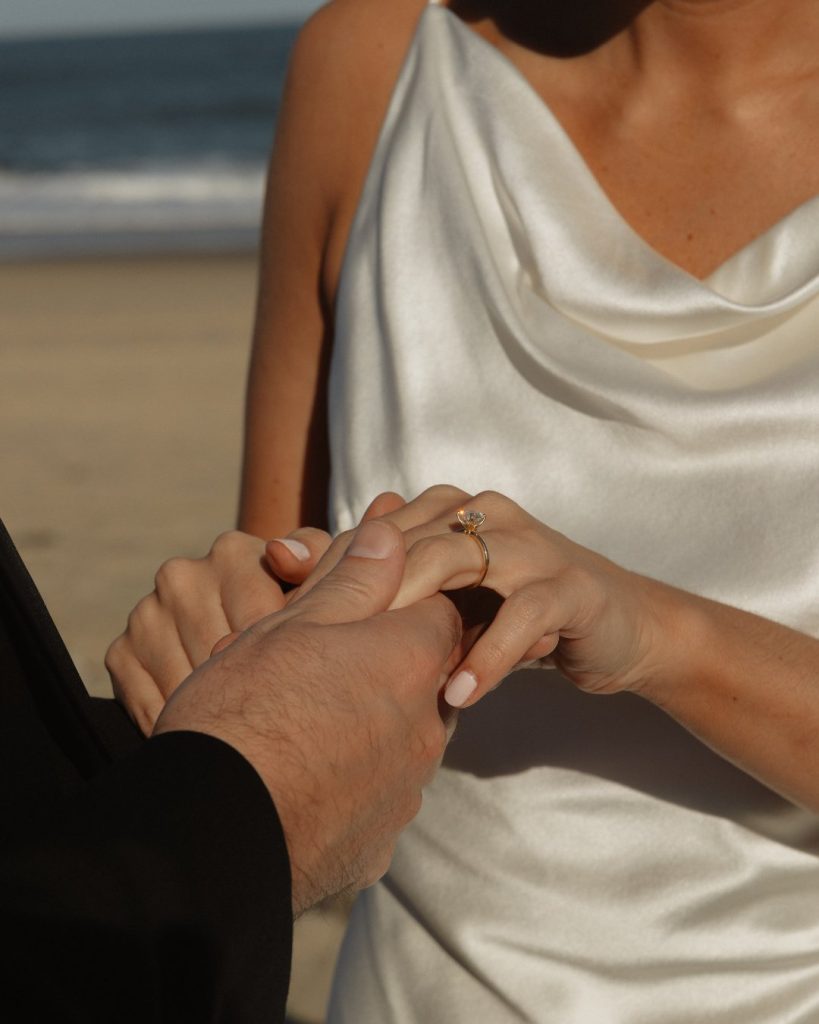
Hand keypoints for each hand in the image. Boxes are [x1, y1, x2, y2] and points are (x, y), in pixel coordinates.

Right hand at [106, 527, 330, 734]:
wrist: (241, 633)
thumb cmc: (294, 606)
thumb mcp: (320, 580)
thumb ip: (315, 559)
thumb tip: (280, 553)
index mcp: (232, 552)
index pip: (262, 624)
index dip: (287, 659)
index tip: (299, 673)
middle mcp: (180, 576)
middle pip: (222, 659)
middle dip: (255, 687)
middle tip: (275, 702)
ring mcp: (146, 614)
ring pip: (186, 687)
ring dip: (218, 711)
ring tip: (246, 715)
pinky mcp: (119, 653)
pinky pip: (149, 705)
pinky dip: (182, 722)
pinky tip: (209, 721)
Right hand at [153, 520, 461, 914]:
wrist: (206, 834)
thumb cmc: (242, 712)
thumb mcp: (290, 627)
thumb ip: (353, 579)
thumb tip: (390, 530)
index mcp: (409, 661)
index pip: (439, 613)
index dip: (400, 605)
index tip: (357, 612)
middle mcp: (425, 727)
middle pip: (424, 679)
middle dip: (385, 668)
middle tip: (319, 672)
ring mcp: (406, 791)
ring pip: (401, 739)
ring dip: (369, 726)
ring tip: (303, 728)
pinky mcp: (380, 843)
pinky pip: (378, 798)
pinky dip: (352, 784)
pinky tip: (304, 781)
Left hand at [285, 485, 670, 705]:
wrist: (621, 627)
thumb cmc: (520, 615)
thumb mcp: (453, 603)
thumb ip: (394, 594)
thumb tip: (306, 587)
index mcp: (452, 511)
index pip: (379, 529)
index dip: (329, 558)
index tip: (280, 595)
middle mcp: (487, 515)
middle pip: (410, 540)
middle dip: (363, 586)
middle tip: (314, 638)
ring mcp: (531, 546)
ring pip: (461, 564)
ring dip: (419, 616)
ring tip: (381, 668)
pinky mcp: (570, 586)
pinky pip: (522, 616)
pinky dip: (488, 655)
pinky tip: (459, 694)